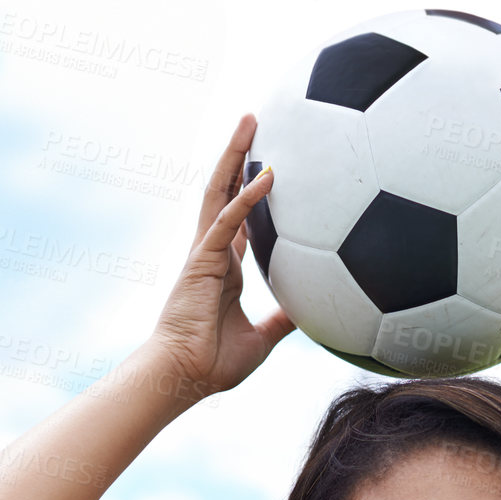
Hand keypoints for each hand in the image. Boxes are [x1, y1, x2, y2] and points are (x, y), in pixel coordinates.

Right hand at [144, 113, 295, 401]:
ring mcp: (206, 252)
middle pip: (226, 192)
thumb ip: (284, 320)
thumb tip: (313, 313)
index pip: (240, 218)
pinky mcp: (202, 260)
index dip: (251, 190)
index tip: (269, 164)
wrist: (186, 377)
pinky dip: (247, 198)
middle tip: (256, 120)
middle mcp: (215, 252)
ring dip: (235, 156)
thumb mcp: (264, 338)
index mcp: (227, 268)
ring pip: (220, 192)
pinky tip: (268, 176)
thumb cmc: (215, 364)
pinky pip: (227, 222)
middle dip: (239, 156)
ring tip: (250, 121)